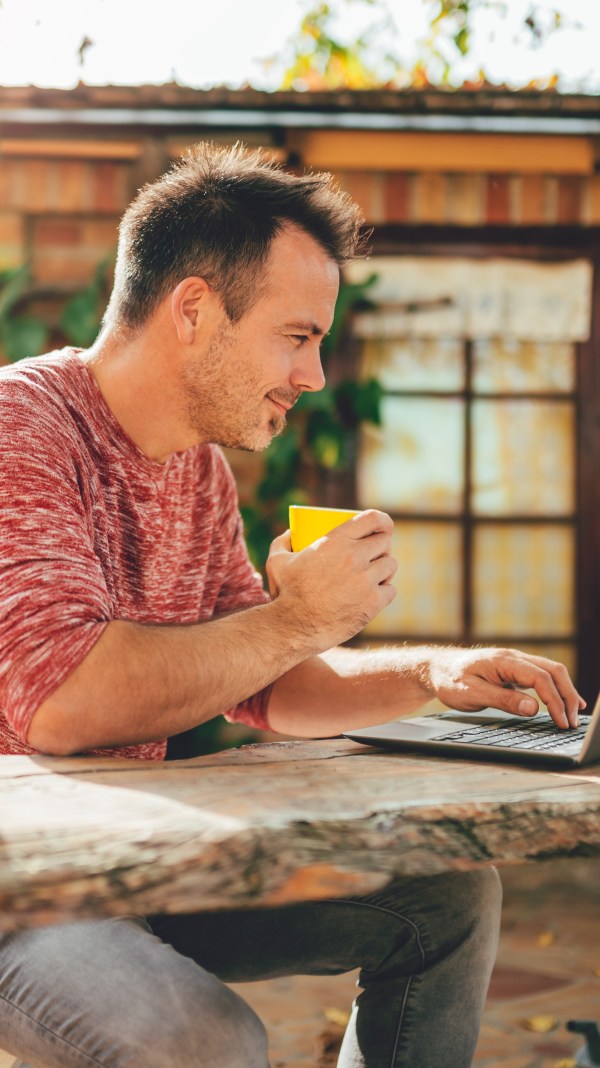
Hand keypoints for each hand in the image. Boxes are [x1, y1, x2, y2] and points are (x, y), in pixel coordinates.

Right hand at [266, 509, 396, 652]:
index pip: (372, 519)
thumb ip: (282, 542)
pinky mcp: (372, 603)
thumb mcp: (277, 561)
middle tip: (373, 554)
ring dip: (385, 569)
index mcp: (336, 541)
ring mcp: (366, 580)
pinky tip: (377, 594)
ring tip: (376, 574)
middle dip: (382, 546)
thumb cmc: (285, 593)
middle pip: (384, 542)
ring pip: (390, 565)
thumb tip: (290, 533)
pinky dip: (384, 592)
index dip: (382, 520)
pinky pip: (390, 590)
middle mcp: (354, 557)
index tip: (382, 526)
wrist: (293, 627)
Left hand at [427, 647, 585, 728]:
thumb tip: (533, 709)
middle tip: (572, 722)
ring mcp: (514, 662)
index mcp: (505, 661)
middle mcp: (514, 657)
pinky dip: (555, 689)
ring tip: (574, 714)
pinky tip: (562, 702)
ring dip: (564, 691)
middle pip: (552, 671)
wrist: (435, 668)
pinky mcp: (513, 670)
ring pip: (550, 672)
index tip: (561, 722)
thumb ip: (503, 700)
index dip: (554, 700)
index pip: (540, 678)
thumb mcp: (472, 694)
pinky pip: (541, 676)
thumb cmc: (449, 680)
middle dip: (567, 696)